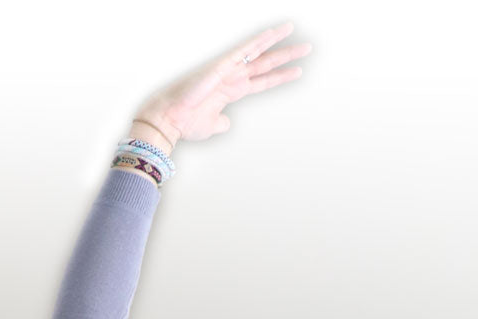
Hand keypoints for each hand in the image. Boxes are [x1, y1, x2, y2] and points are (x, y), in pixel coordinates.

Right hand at [132, 22, 311, 148]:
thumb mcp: (210, 127)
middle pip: (264, 64)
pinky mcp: (222, 66)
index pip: (261, 82)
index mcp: (231, 92)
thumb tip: (228, 124)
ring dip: (277, 43)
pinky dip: (259, 41)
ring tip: (294, 32)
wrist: (170, 121)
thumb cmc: (185, 124)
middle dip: (285, 56)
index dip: (279, 77)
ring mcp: (228, 70)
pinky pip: (244, 49)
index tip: (296, 72)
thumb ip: (222, 123)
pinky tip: (272, 34)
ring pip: (258, 53)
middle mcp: (232, 78)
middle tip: (306, 49)